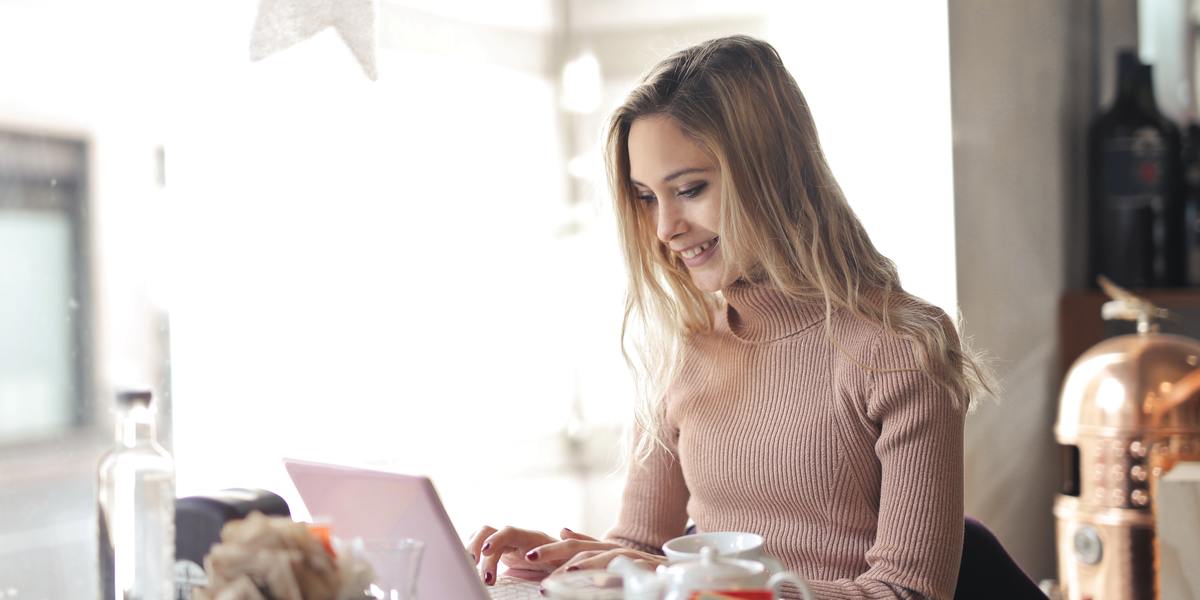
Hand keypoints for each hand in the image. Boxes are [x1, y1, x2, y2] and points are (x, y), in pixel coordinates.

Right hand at [466, 525, 584, 585]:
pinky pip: (483, 547)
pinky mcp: (503, 552)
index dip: (496, 540)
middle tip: (472, 566)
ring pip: (482, 537)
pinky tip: (470, 567)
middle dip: (476, 546)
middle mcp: (517, 537)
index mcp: (532, 537)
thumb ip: (553, 557)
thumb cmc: (569, 561)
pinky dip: (473, 554)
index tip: (486, 554)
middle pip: (488, 530)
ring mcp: (508, 543)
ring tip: (469, 569)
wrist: (570, 560)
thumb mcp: (563, 561)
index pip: (509, 531)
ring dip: (472, 550)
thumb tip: (540, 555)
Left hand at [538, 531, 665, 579]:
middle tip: (533, 560)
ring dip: (583, 566)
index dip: (550, 549)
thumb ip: (586, 543)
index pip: (573, 546)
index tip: (527, 556)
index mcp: (603, 549)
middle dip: (557, 554)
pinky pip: (627, 574)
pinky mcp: (646, 572)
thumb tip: (561, 530)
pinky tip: (597, 583)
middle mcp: (615, 551)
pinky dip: (611, 577)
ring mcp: (631, 561)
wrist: (676, 570)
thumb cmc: (638, 564)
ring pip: (604, 560)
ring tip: (563, 573)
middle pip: (583, 550)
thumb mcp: (609, 553)